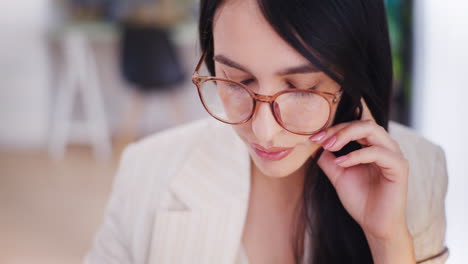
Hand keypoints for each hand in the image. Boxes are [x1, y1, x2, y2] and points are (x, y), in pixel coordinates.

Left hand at [309, 99, 411, 246]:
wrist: (375, 225)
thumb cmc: (360, 200)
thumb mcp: (338, 175)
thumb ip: (328, 159)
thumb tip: (315, 145)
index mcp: (373, 146)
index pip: (354, 126)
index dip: (333, 129)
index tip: (314, 138)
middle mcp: (386, 146)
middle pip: (363, 123)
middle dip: (339, 129)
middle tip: (321, 139)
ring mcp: (394, 155)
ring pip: (372, 130)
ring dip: (346, 135)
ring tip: (329, 146)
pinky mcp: (399, 167)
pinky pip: (378, 153)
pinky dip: (357, 155)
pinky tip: (341, 162)